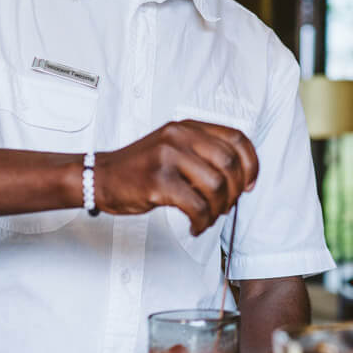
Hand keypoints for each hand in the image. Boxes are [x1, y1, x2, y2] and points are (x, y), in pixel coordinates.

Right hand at [93, 120, 257, 233]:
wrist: (101, 177)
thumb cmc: (141, 167)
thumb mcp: (174, 147)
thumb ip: (204, 153)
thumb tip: (241, 178)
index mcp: (188, 126)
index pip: (236, 138)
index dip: (251, 163)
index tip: (250, 184)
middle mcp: (179, 136)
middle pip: (229, 163)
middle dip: (235, 191)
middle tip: (226, 206)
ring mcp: (167, 157)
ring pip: (215, 186)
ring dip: (218, 209)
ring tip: (208, 217)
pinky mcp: (158, 181)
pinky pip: (195, 206)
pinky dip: (201, 222)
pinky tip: (195, 225)